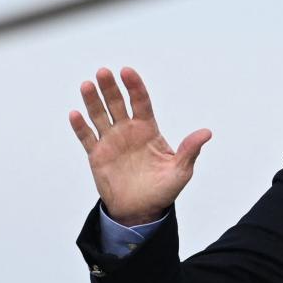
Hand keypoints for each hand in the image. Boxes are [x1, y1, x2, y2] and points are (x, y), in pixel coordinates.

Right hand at [69, 67, 210, 225]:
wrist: (141, 211)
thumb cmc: (163, 190)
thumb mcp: (180, 171)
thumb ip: (190, 150)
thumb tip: (206, 133)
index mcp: (148, 130)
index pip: (141, 102)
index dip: (134, 86)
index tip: (127, 72)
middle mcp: (128, 131)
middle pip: (117, 103)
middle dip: (110, 87)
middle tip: (104, 72)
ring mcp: (111, 141)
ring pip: (100, 115)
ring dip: (93, 100)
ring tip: (87, 85)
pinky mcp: (97, 155)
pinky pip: (87, 137)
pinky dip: (80, 126)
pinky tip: (76, 114)